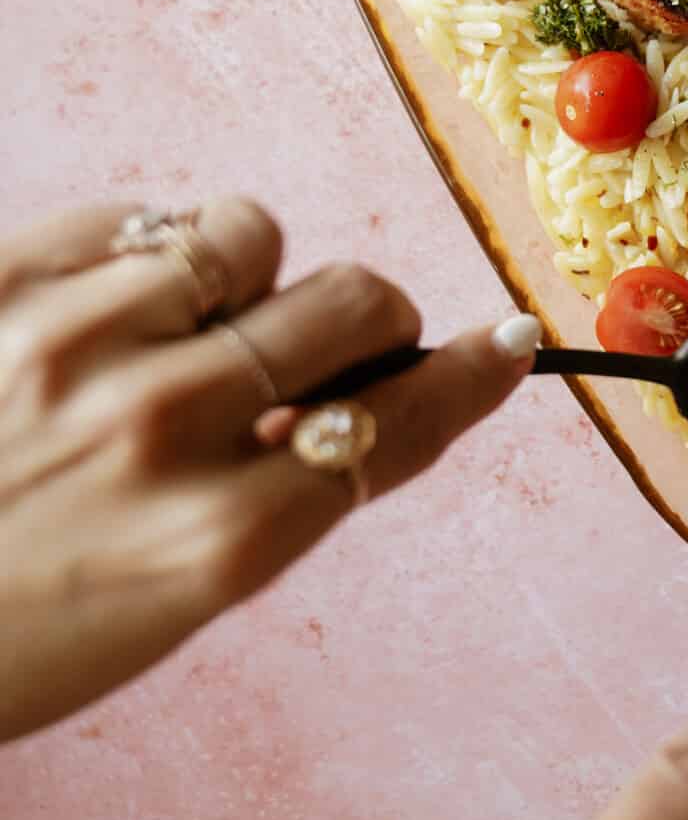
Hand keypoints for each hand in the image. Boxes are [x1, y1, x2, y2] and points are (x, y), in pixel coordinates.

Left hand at [0, 196, 537, 739]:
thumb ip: (273, 500)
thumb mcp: (160, 608)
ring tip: (175, 326)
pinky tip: (100, 310)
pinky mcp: (0, 277)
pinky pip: (137, 211)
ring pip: (248, 232)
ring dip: (240, 275)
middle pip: (352, 302)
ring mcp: (71, 342)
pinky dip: (142, 250)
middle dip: (356, 319)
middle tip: (310, 346)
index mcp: (215, 541)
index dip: (469, 376)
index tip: (504, 344)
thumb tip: (372, 390)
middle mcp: (159, 430)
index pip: (399, 427)